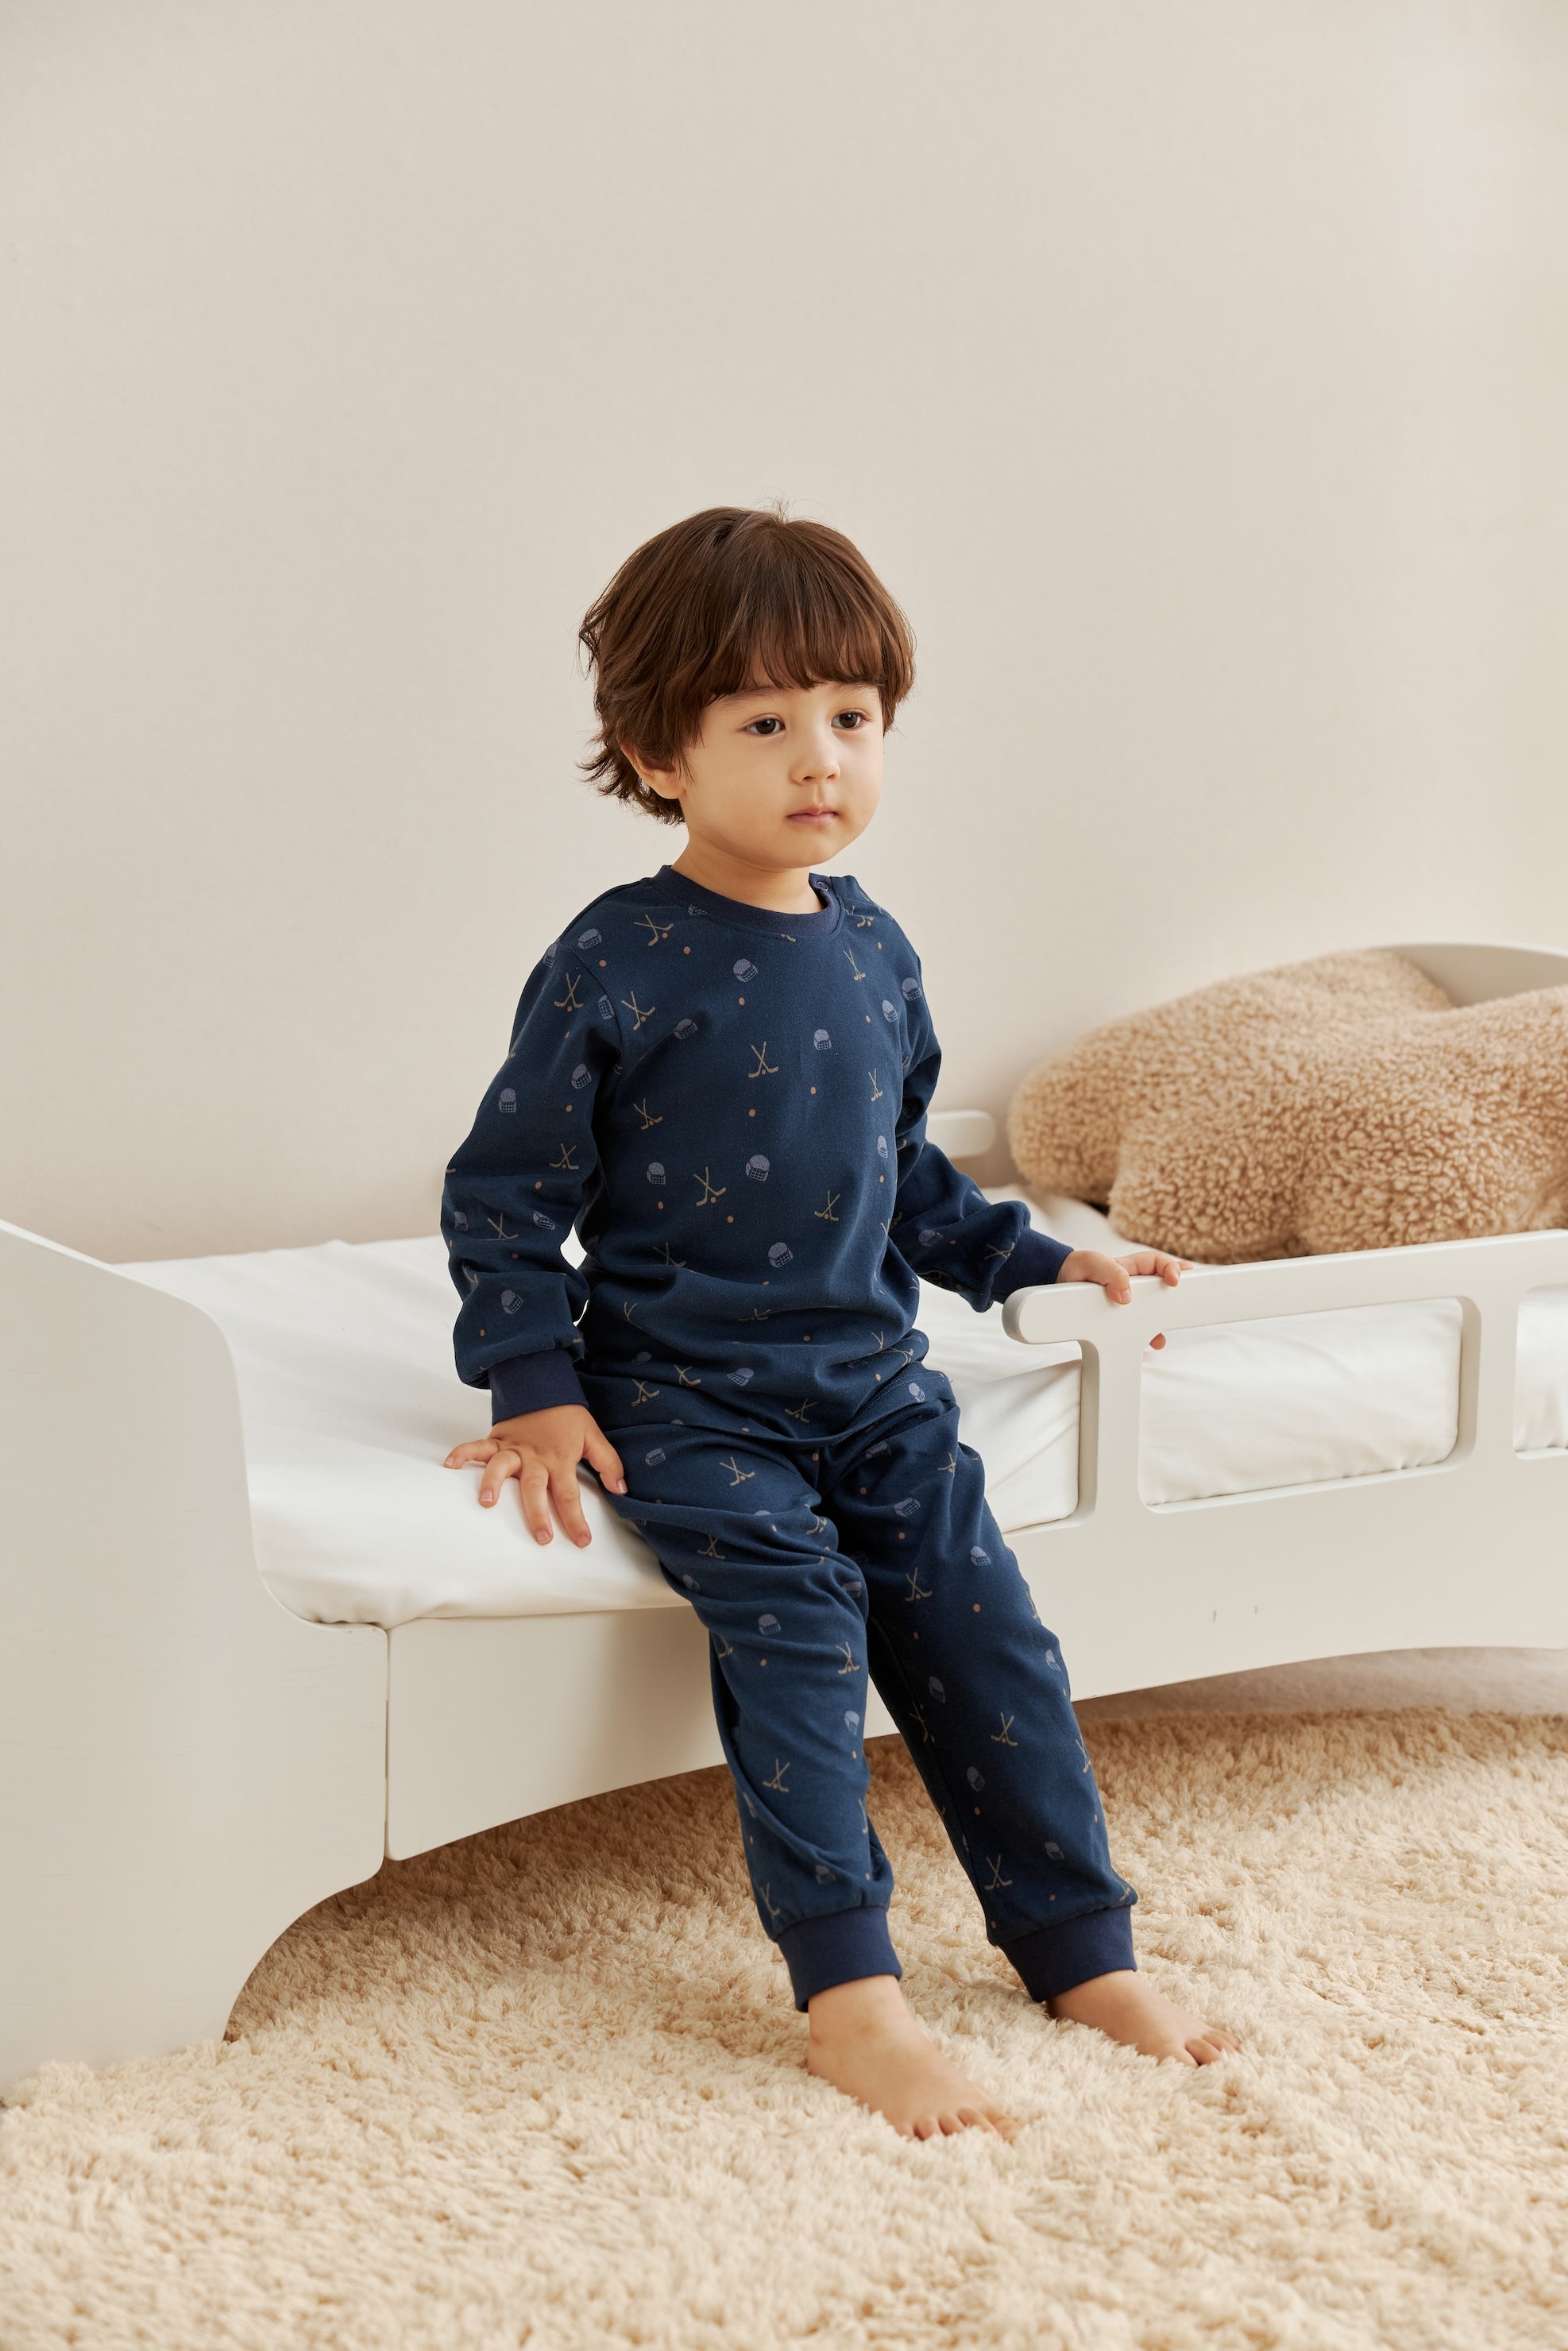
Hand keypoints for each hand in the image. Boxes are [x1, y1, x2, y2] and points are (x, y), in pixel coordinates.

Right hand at [443, 1405, 626, 1546]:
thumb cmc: (567, 1416)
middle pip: (535, 1488)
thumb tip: (622, 1489)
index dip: (575, 1519)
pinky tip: (449, 1465)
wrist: (544, 1385)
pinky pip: (477, 1446)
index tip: (582, 1541)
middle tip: (541, 1537)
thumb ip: (608, 1463)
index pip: (569, 1494)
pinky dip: (462, 1453)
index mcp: (559, 1460)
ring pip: (501, 1466)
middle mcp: (535, 1457)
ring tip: (486, 1503)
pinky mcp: (497, 1439)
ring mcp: (513, 1449)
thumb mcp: (593, 1436)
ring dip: (493, 1483)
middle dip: (537, 1514)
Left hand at [1057, 1248, 1193, 1349]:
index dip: (1171, 1269)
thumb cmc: (1075, 1267)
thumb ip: (1111, 1273)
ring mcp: (1127, 1302)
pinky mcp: (1117, 1318)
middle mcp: (1133, 1284)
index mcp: (1131, 1266)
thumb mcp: (1091, 1263)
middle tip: (1191, 1300)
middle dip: (1178, 1295)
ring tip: (1163, 1336)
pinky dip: (1145, 1335)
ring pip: (1152, 1311)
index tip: (1175, 1280)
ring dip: (1161, 1321)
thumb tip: (1127, 1294)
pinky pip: (1137, 1327)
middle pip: (1162, 1289)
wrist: (1055, 1282)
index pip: (1158, 1264)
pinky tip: (1150, 1344)